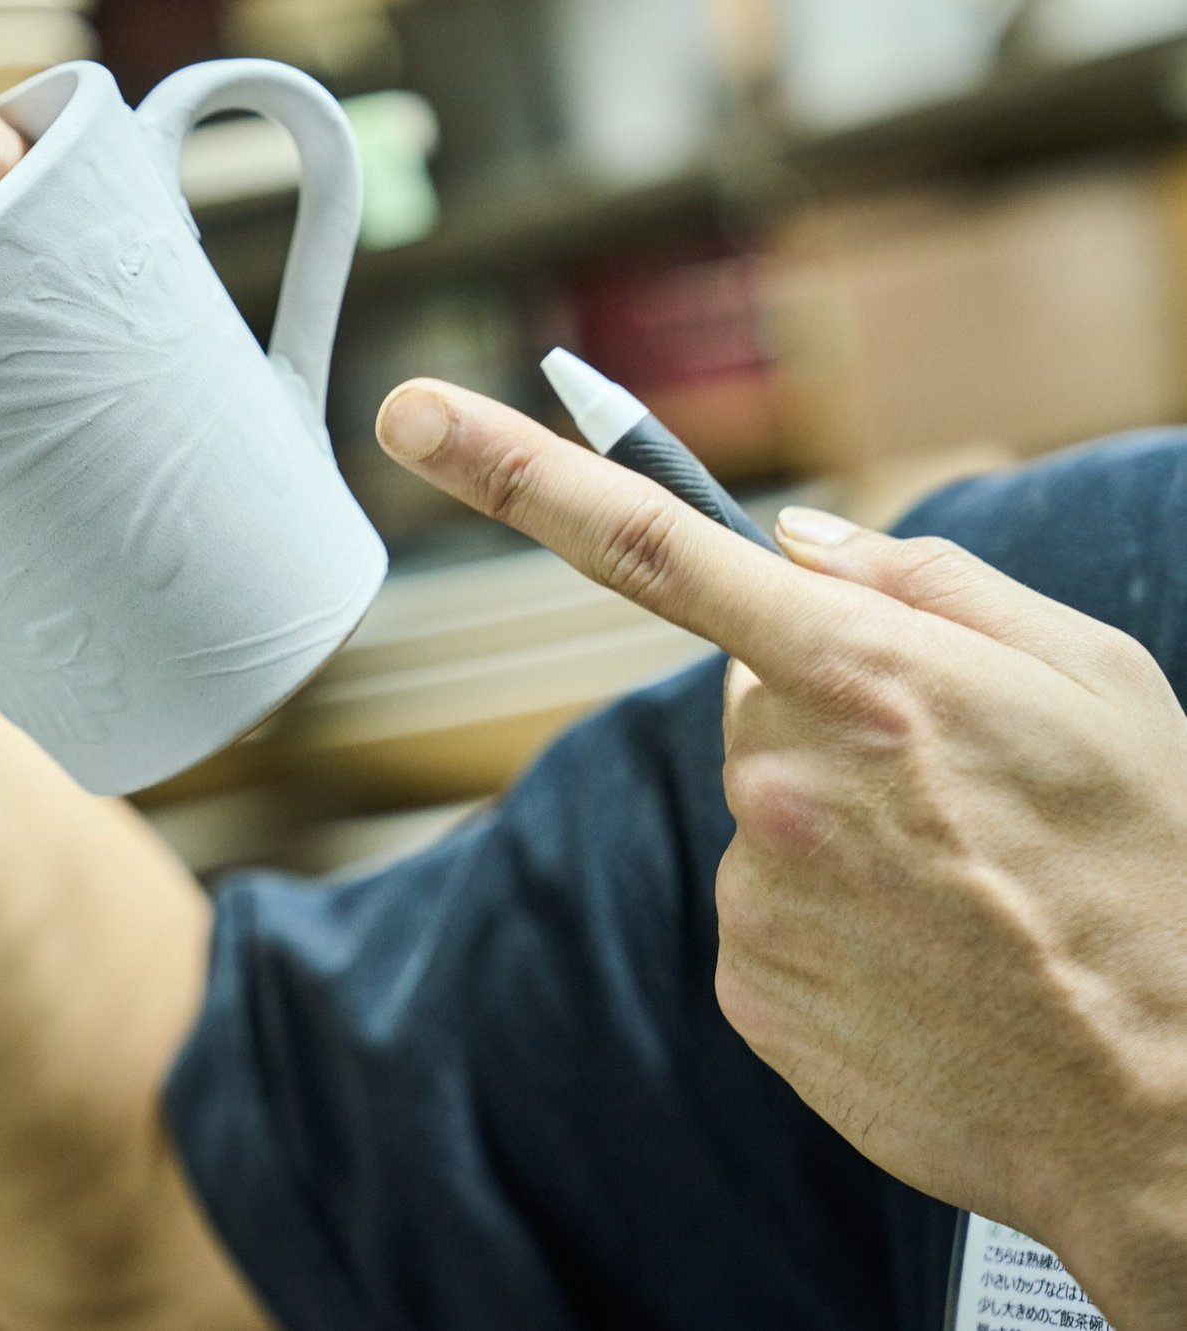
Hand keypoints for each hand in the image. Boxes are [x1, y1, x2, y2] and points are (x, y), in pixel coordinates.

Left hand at [375, 380, 1186, 1325]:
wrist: (1178, 1102)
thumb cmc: (1152, 868)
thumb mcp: (1092, 680)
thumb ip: (929, 582)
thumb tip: (793, 536)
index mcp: (868, 675)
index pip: (652, 545)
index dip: (518, 471)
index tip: (408, 416)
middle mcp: (786, 781)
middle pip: (746, 703)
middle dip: (823, 719)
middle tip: (953, 793)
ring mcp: (760, 892)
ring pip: (758, 815)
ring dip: (835, 833)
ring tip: (960, 892)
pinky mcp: (750, 990)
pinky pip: (762, 917)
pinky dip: (828, 927)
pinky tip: (925, 962)